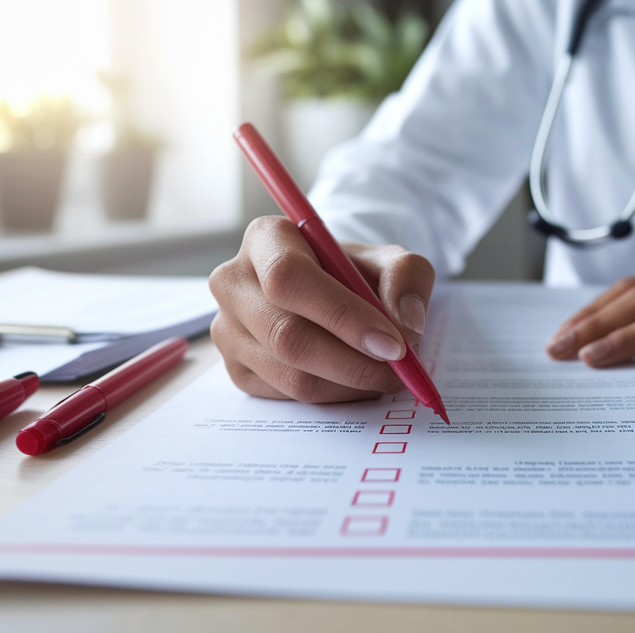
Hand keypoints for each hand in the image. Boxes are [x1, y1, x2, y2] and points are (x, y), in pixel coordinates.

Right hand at [209, 216, 435, 401]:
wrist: (331, 292)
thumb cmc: (356, 272)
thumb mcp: (391, 260)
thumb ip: (407, 279)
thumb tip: (406, 324)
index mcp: (266, 238)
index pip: (289, 278)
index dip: (342, 315)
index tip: (393, 344)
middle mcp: (234, 282)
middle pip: (286, 335)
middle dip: (353, 363)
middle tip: (399, 371)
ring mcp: (227, 329)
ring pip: (290, 374)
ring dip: (349, 384)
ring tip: (384, 374)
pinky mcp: (236, 369)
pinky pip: (287, 396)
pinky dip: (333, 395)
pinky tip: (355, 379)